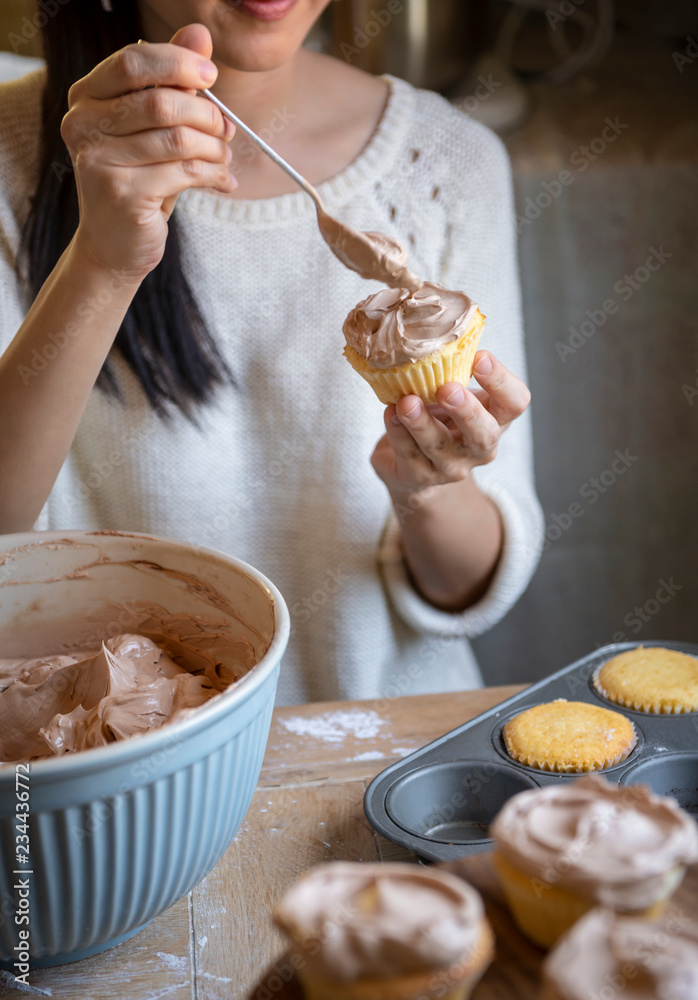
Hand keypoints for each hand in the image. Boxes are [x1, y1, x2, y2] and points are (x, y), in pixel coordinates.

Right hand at [61, 24, 235, 278]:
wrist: (115, 245)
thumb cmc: (137, 180)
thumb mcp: (153, 128)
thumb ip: (171, 81)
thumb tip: (199, 34)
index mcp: (86, 99)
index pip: (134, 63)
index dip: (178, 63)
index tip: (211, 75)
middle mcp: (84, 126)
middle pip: (161, 102)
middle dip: (205, 113)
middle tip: (226, 128)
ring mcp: (100, 162)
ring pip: (178, 139)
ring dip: (213, 149)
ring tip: (223, 158)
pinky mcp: (123, 195)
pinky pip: (185, 173)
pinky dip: (214, 175)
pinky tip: (223, 181)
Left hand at [371, 351, 530, 502]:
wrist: (413, 467)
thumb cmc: (438, 418)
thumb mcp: (451, 392)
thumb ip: (451, 371)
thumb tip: (433, 331)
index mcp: (496, 419)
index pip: (515, 403)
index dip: (502, 382)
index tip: (480, 357)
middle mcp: (480, 447)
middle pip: (485, 434)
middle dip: (467, 411)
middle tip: (448, 389)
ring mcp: (452, 467)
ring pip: (440, 447)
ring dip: (422, 423)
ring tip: (406, 402)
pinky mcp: (420, 477)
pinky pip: (409, 455)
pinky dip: (397, 433)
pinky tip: (390, 413)